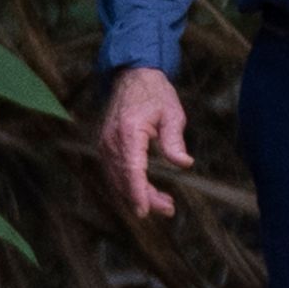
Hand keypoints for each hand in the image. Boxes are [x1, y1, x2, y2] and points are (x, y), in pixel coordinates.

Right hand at [101, 67, 190, 219]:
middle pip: (124, 179)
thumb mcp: (172, 114)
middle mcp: (110, 140)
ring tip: (164, 203)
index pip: (131, 170)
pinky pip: (113, 171)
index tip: (144, 211)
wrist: (132, 76)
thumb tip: (184, 163)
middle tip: (168, 209)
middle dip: (144, 198)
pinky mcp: (105, 146)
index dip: (138, 193)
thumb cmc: (155, 94)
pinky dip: (127, 184)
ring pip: (117, 179)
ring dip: (137, 194)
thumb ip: (174, 140)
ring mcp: (104, 143)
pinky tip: (145, 192)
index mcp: (128, 131)